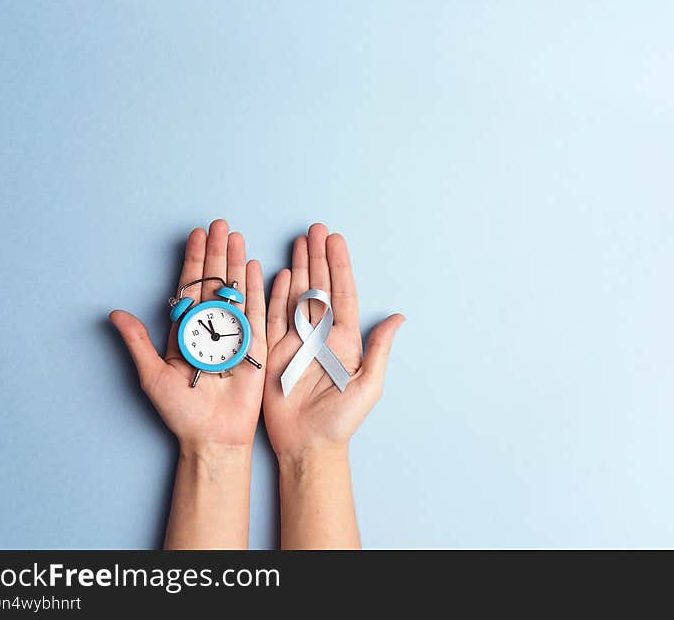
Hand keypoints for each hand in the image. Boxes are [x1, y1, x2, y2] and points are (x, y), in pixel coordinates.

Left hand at [109, 219, 267, 450]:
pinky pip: (259, 312)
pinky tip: (257, 267)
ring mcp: (235, 334)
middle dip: (217, 252)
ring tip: (236, 236)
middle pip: (214, 282)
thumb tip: (114, 315)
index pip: (190, 287)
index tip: (196, 235)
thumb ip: (137, 342)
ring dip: (236, 262)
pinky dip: (259, 289)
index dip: (193, 261)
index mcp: (187, 331)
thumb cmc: (182, 412)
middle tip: (219, 225)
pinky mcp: (256, 346)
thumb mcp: (152, 375)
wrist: (212, 436)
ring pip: (236, 290)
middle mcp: (211, 328)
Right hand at [263, 223, 403, 461]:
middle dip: (318, 257)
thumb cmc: (340, 420)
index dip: (339, 266)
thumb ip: (380, 349)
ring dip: (300, 268)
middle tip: (315, 229)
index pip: (342, 294)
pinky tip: (281, 273)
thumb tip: (399, 317)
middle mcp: (320, 335)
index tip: (335, 240)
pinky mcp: (275, 352)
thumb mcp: (368, 385)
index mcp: (344, 339)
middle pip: (320, 287)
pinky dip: (277, 294)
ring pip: (298, 295)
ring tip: (300, 242)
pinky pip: (274, 317)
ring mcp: (297, 341)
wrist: (308, 444)